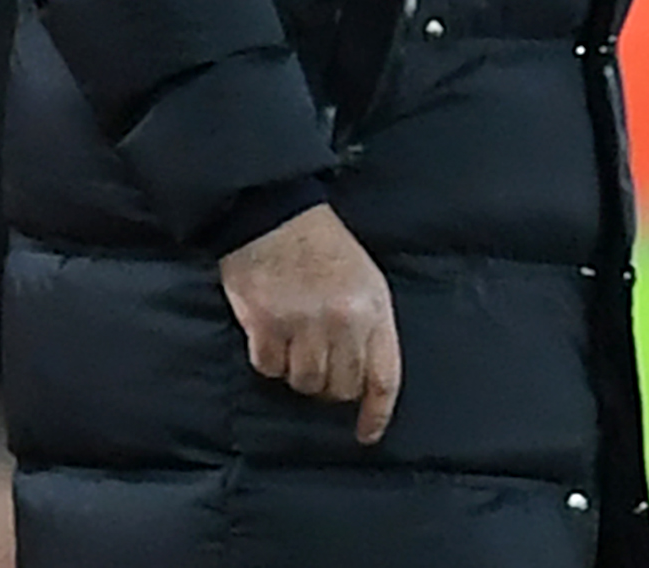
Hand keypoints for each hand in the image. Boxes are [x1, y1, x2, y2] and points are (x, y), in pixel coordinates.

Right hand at [220, 203, 402, 443]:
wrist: (276, 215)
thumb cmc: (324, 247)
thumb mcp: (365, 280)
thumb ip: (369, 327)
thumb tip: (362, 377)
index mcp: (374, 308)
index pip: (383, 376)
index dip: (376, 412)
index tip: (368, 433)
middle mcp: (342, 321)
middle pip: (340, 388)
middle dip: (332, 385)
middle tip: (320, 362)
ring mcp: (303, 325)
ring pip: (305, 383)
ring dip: (299, 372)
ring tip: (295, 341)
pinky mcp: (266, 326)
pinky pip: (270, 368)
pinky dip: (269, 359)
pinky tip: (271, 333)